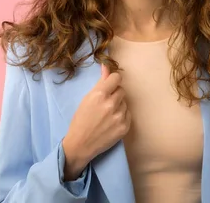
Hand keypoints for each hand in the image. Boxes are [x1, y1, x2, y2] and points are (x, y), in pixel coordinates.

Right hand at [62, 64, 130, 179]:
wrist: (81, 144)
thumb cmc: (81, 119)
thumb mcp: (87, 98)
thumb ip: (100, 82)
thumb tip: (107, 66)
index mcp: (99, 94)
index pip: (116, 78)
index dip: (113, 80)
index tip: (110, 84)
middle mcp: (111, 104)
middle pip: (121, 90)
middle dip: (115, 93)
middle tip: (106, 102)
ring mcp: (119, 116)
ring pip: (125, 102)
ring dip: (118, 105)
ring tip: (107, 114)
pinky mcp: (125, 127)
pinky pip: (128, 114)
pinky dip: (122, 115)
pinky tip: (112, 121)